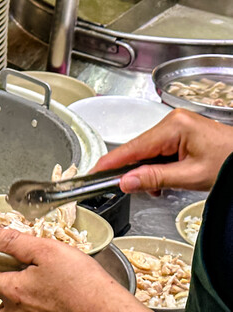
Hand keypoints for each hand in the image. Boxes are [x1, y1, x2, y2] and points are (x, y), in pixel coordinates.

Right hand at [94, 109, 232, 192]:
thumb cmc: (230, 163)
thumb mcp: (191, 176)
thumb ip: (154, 178)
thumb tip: (125, 181)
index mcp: (174, 126)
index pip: (133, 147)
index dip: (112, 162)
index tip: (94, 172)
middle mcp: (172, 121)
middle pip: (138, 149)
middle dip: (136, 171)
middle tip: (136, 190)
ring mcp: (175, 126)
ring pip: (147, 151)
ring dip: (149, 171)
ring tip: (163, 186)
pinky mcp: (179, 133)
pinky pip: (157, 150)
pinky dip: (158, 166)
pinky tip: (167, 178)